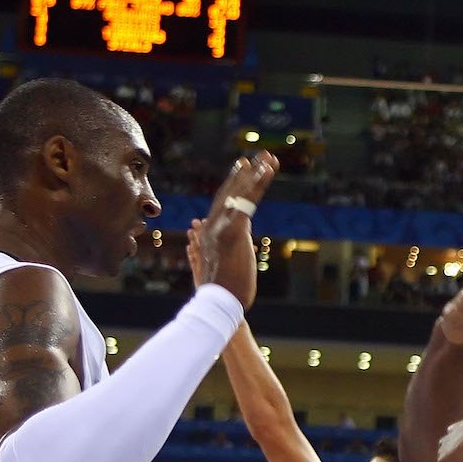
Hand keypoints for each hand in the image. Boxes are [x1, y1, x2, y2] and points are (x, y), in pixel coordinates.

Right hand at [187, 153, 278, 309]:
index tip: (241, 169)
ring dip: (254, 174)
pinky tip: (267, 170)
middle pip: (229, 193)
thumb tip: (195, 228)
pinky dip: (258, 184)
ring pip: (239, 193)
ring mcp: (222, 228)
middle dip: (243, 174)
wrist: (216, 304)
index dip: (232, 185)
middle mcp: (213, 226)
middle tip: (255, 157)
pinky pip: (248, 202)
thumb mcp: (209, 263)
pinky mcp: (234, 232)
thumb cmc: (218, 291)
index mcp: (209, 233)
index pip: (221, 204)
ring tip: (267, 160)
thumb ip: (200, 244)